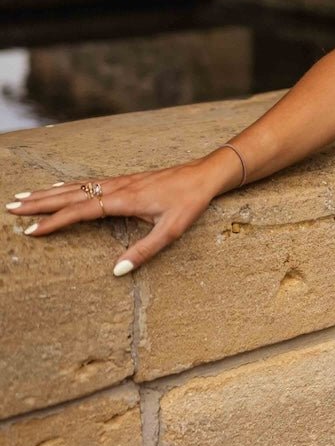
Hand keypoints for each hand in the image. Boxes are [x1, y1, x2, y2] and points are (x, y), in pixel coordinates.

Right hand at [4, 160, 221, 275]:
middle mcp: (116, 188)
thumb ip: (144, 251)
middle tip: (11, 206)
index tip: (31, 231)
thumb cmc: (189, 203)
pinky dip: (67, 186)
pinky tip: (58, 188)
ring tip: (24, 197)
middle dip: (40, 202)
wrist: (204, 175)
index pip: (80, 211)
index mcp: (123, 200)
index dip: (54, 221)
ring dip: (48, 192)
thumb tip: (116, 271)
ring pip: (76, 186)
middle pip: (70, 194)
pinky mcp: (123, 181)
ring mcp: (118, 182)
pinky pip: (87, 183)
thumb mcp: (171, 231)